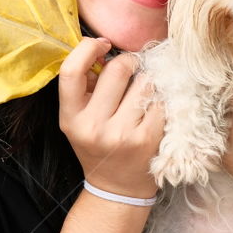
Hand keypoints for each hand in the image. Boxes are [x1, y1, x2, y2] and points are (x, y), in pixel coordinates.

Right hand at [59, 37, 165, 199]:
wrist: (117, 187)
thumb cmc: (97, 145)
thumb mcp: (77, 120)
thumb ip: (84, 87)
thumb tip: (103, 48)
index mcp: (71, 118)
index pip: (71, 71)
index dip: (87, 48)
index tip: (101, 44)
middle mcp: (94, 126)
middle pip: (117, 68)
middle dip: (127, 62)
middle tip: (130, 70)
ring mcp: (123, 134)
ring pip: (145, 81)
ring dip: (146, 82)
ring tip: (140, 96)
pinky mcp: (149, 138)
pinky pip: (161, 100)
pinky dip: (160, 100)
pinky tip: (152, 111)